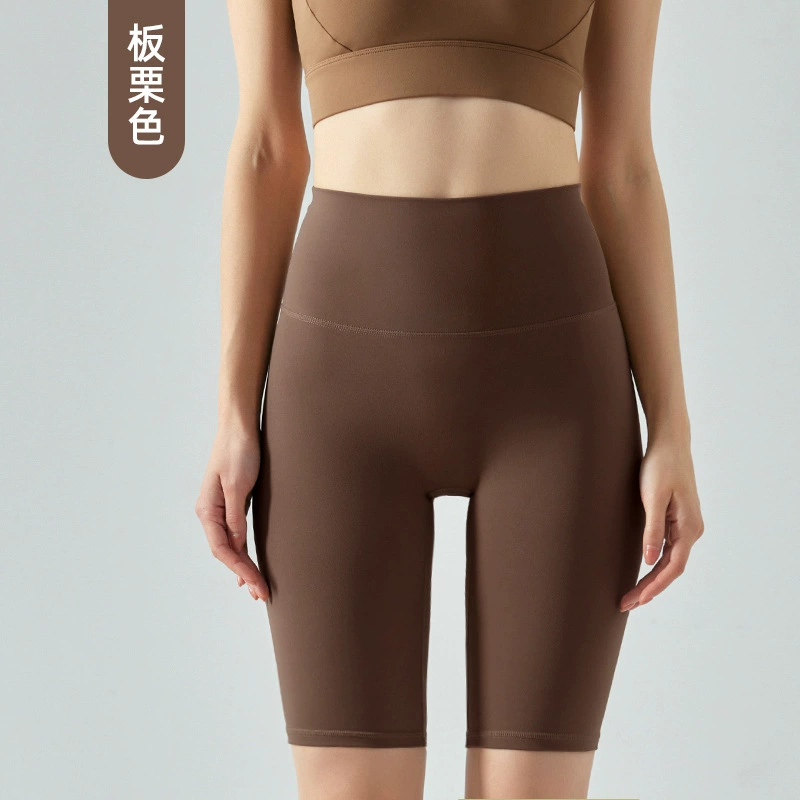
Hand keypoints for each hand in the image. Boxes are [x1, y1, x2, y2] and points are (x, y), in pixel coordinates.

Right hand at [195, 425, 269, 601]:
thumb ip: (235, 515)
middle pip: (226, 552)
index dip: (241, 569)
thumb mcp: (237, 484)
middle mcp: (210, 513)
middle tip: (264, 594)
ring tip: (258, 588)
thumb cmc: (238, 451)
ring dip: (244, 567)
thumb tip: (237, 544)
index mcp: (207, 510)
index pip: (223, 549)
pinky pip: (236, 534)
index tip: (257, 585)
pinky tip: (249, 564)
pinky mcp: (233, 503)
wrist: (240, 426)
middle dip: (244, 574)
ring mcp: (220, 509)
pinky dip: (243, 552)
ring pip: (231, 546)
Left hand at [620, 436, 703, 610]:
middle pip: (671, 569)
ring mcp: (686, 525)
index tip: (637, 600)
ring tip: (631, 594)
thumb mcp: (653, 497)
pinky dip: (655, 564)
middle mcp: (692, 530)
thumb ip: (653, 529)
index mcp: (689, 527)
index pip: (673, 567)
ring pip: (669, 561)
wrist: (669, 443)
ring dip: (652, 579)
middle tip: (625, 604)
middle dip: (650, 589)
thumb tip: (650, 560)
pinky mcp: (677, 519)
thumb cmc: (660, 466)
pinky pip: (668, 549)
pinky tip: (642, 571)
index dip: (655, 587)